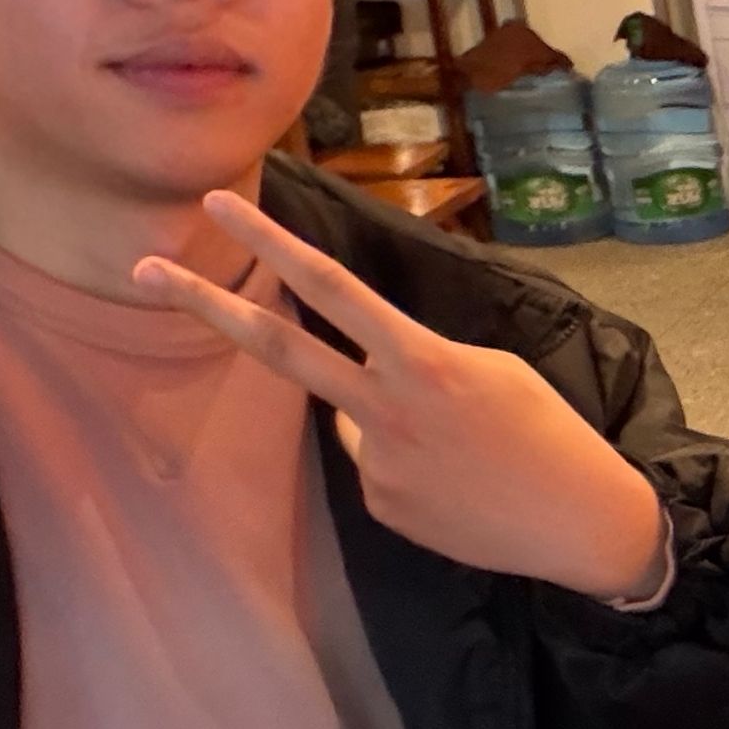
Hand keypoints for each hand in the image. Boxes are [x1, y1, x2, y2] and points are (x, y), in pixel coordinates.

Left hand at [136, 196, 668, 598]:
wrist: (582, 524)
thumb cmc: (551, 434)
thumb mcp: (495, 371)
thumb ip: (418, 365)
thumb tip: (366, 387)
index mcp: (422, 361)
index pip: (331, 288)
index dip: (271, 243)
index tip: (220, 204)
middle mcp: (385, 408)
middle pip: (278, 348)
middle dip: (205, 304)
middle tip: (146, 269)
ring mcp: (375, 465)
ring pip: (352, 420)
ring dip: (391, 422)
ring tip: (466, 454)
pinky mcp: (381, 508)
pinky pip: (377, 471)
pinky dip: (412, 470)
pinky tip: (462, 487)